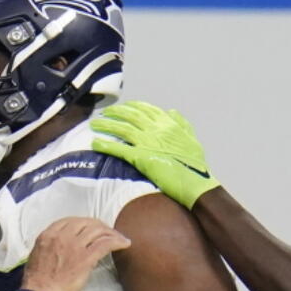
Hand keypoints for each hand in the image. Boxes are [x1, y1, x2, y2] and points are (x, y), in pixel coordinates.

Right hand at [21, 217, 130, 290]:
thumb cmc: (37, 282)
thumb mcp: (37, 255)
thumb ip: (49, 246)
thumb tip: (60, 246)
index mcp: (49, 235)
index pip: (70, 220)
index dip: (84, 222)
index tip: (92, 227)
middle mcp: (62, 236)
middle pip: (86, 222)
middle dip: (100, 225)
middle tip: (108, 232)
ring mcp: (74, 246)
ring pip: (98, 230)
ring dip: (111, 232)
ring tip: (119, 237)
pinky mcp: (85, 258)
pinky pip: (106, 244)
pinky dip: (117, 241)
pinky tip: (125, 244)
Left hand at [91, 101, 220, 209]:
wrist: (195, 184)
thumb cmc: (196, 165)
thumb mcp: (192, 140)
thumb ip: (182, 124)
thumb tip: (171, 111)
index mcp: (168, 124)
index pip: (146, 109)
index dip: (132, 106)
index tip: (123, 107)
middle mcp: (156, 130)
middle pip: (130, 115)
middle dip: (115, 112)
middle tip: (104, 113)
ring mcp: (147, 143)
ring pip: (122, 129)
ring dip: (106, 125)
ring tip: (94, 124)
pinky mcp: (140, 158)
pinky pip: (119, 149)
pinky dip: (106, 145)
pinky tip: (95, 144)